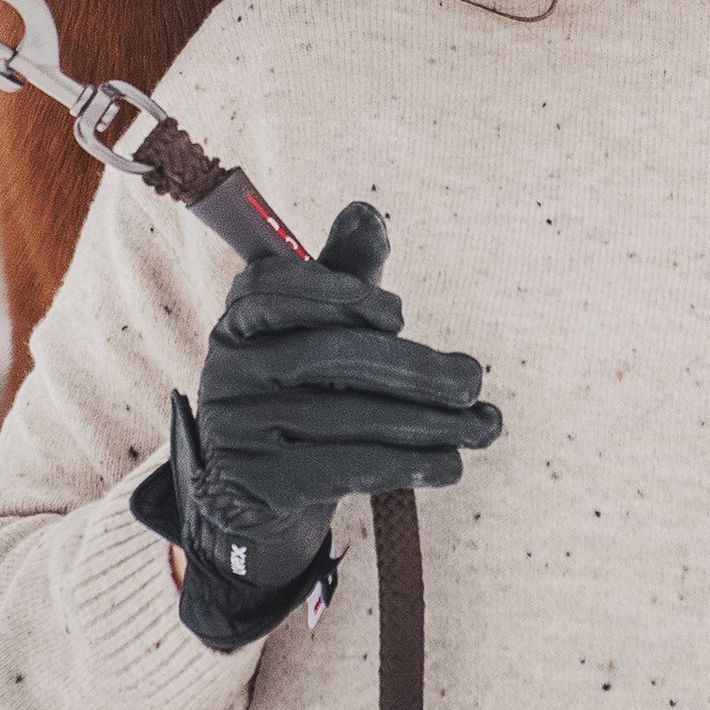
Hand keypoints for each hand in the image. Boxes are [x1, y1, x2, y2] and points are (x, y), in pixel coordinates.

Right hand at [132, 204, 500, 651]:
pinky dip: (405, 465)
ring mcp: (236, 428)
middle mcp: (226, 369)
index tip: (400, 315)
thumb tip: (365, 210)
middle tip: (473, 381)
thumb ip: (345, 276)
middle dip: (415, 369)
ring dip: (429, 424)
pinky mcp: (254, 482)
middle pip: (329, 356)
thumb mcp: (320, 332)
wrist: (254, 499)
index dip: (338, 293)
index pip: (275, 287)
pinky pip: (342, 467)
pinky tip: (450, 465)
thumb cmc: (303, 394)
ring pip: (346, 417)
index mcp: (239, 320)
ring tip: (484, 428)